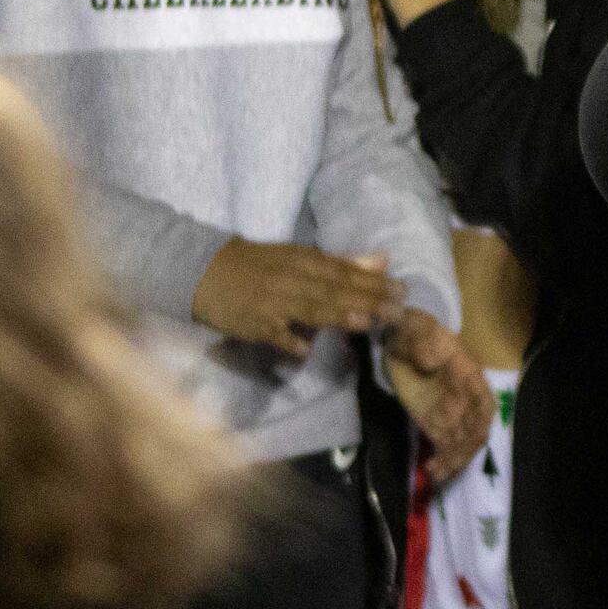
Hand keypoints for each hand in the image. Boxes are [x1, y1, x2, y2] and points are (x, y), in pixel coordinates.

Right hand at [193, 239, 404, 355]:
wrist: (205, 271)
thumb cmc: (260, 265)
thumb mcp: (301, 258)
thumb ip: (344, 263)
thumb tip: (384, 259)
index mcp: (305, 261)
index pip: (345, 272)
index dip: (374, 282)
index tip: (402, 292)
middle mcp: (292, 279)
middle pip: (333, 290)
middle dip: (366, 300)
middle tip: (396, 311)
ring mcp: (273, 303)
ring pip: (308, 308)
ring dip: (336, 315)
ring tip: (364, 322)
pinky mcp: (254, 324)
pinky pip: (272, 334)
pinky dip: (287, 340)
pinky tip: (305, 350)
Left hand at [386, 307, 496, 485]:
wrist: (395, 339)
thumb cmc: (410, 330)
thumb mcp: (414, 327)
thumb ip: (423, 340)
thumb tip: (431, 359)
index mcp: (467, 372)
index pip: (483, 399)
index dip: (480, 419)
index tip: (472, 436)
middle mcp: (465, 396)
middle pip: (475, 427)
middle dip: (465, 448)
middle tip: (447, 464)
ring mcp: (451, 411)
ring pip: (463, 441)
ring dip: (455, 459)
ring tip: (438, 474)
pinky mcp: (434, 422)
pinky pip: (446, 445)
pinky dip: (443, 460)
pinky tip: (433, 471)